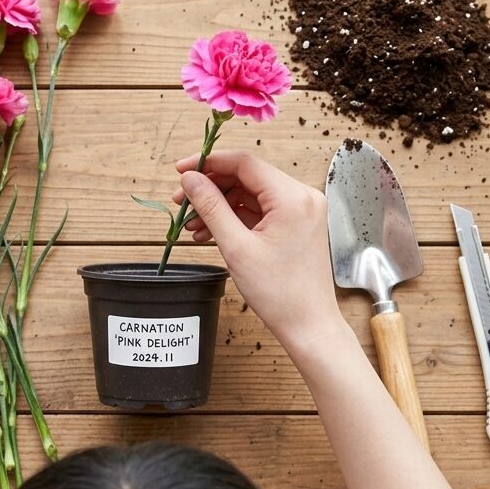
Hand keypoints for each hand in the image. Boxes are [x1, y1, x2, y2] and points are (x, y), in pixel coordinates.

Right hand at [173, 150, 346, 353]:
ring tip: (192, 225)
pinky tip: (211, 232)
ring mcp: (301, 210)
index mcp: (292, 197)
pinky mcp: (297, 224)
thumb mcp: (236, 247)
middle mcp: (302, 196)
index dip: (209, 163)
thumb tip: (190, 179)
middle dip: (211, 188)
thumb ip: (211, 207)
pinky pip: (260, 211)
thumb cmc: (279, 293)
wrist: (308, 325)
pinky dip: (235, 218)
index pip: (244, 162)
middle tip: (181, 202)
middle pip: (247, 177)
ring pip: (251, 194)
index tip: (181, 170)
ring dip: (220, 205)